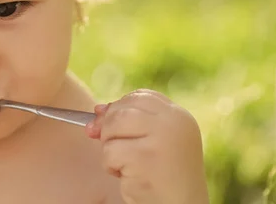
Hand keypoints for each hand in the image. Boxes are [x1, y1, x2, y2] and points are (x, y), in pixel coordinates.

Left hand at [86, 89, 208, 203]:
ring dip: (109, 148)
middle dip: (108, 129)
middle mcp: (173, 122)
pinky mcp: (146, 157)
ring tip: (125, 165)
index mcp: (178, 116)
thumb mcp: (152, 142)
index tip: (108, 124)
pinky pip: (110, 152)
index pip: (139, 96)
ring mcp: (161, 138)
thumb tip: (97, 109)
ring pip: (112, 127)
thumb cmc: (163, 177)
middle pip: (122, 109)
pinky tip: (128, 177)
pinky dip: (111, 167)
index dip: (119, 107)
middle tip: (115, 150)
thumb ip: (130, 122)